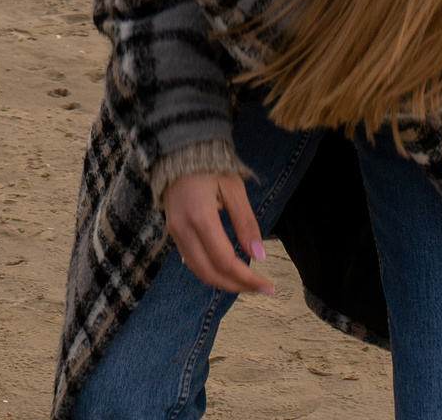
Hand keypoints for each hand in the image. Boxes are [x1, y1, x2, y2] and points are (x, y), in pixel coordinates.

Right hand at [161, 170, 273, 294]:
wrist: (178, 152)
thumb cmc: (210, 167)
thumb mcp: (234, 189)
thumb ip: (246, 223)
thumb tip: (259, 256)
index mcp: (201, 217)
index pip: (225, 260)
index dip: (247, 278)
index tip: (268, 285)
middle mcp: (184, 229)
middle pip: (210, 272)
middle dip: (237, 286)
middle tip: (261, 288)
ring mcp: (174, 232)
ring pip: (199, 271)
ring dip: (224, 282)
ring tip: (247, 283)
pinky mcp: (173, 232)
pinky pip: (191, 261)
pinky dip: (210, 271)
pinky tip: (227, 271)